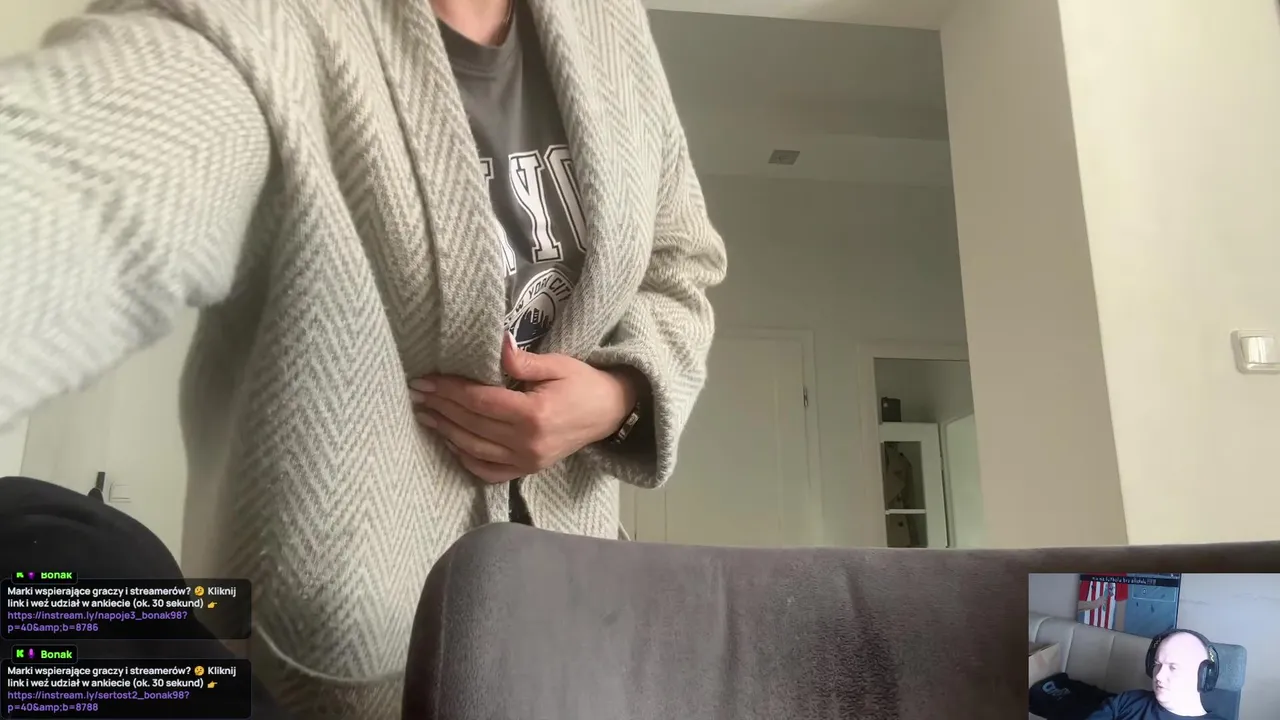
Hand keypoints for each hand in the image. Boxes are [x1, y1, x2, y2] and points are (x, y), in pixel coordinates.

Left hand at [409, 334, 638, 483]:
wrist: (610, 412)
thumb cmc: (583, 383)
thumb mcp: (557, 364)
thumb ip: (522, 361)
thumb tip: (496, 345)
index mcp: (533, 415)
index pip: (479, 402)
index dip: (449, 391)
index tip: (426, 380)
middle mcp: (527, 443)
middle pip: (471, 425)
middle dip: (441, 407)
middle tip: (416, 393)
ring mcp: (527, 461)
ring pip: (474, 449)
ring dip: (446, 432)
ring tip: (425, 415)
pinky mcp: (528, 470)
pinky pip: (489, 471)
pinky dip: (466, 459)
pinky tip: (451, 443)